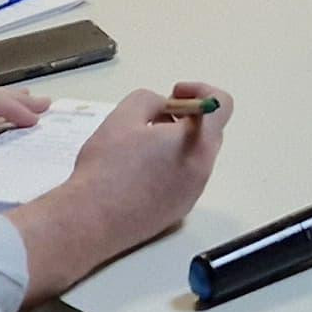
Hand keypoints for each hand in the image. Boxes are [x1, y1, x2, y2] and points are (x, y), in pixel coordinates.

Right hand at [7, 82, 228, 300]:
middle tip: (152, 118)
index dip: (200, 91)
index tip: (173, 94)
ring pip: (194, 157)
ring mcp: (192, 194)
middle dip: (185, 117)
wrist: (90, 220)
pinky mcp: (177, 212)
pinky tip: (137, 172)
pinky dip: (169, 166)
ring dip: (176, 143)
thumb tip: (163, 107)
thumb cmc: (107, 165)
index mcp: (197, 142)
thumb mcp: (124, 116)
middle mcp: (202, 169)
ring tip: (139, 146)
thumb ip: (151, 100)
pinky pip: (183, 179)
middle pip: (209, 132)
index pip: (221, 105)